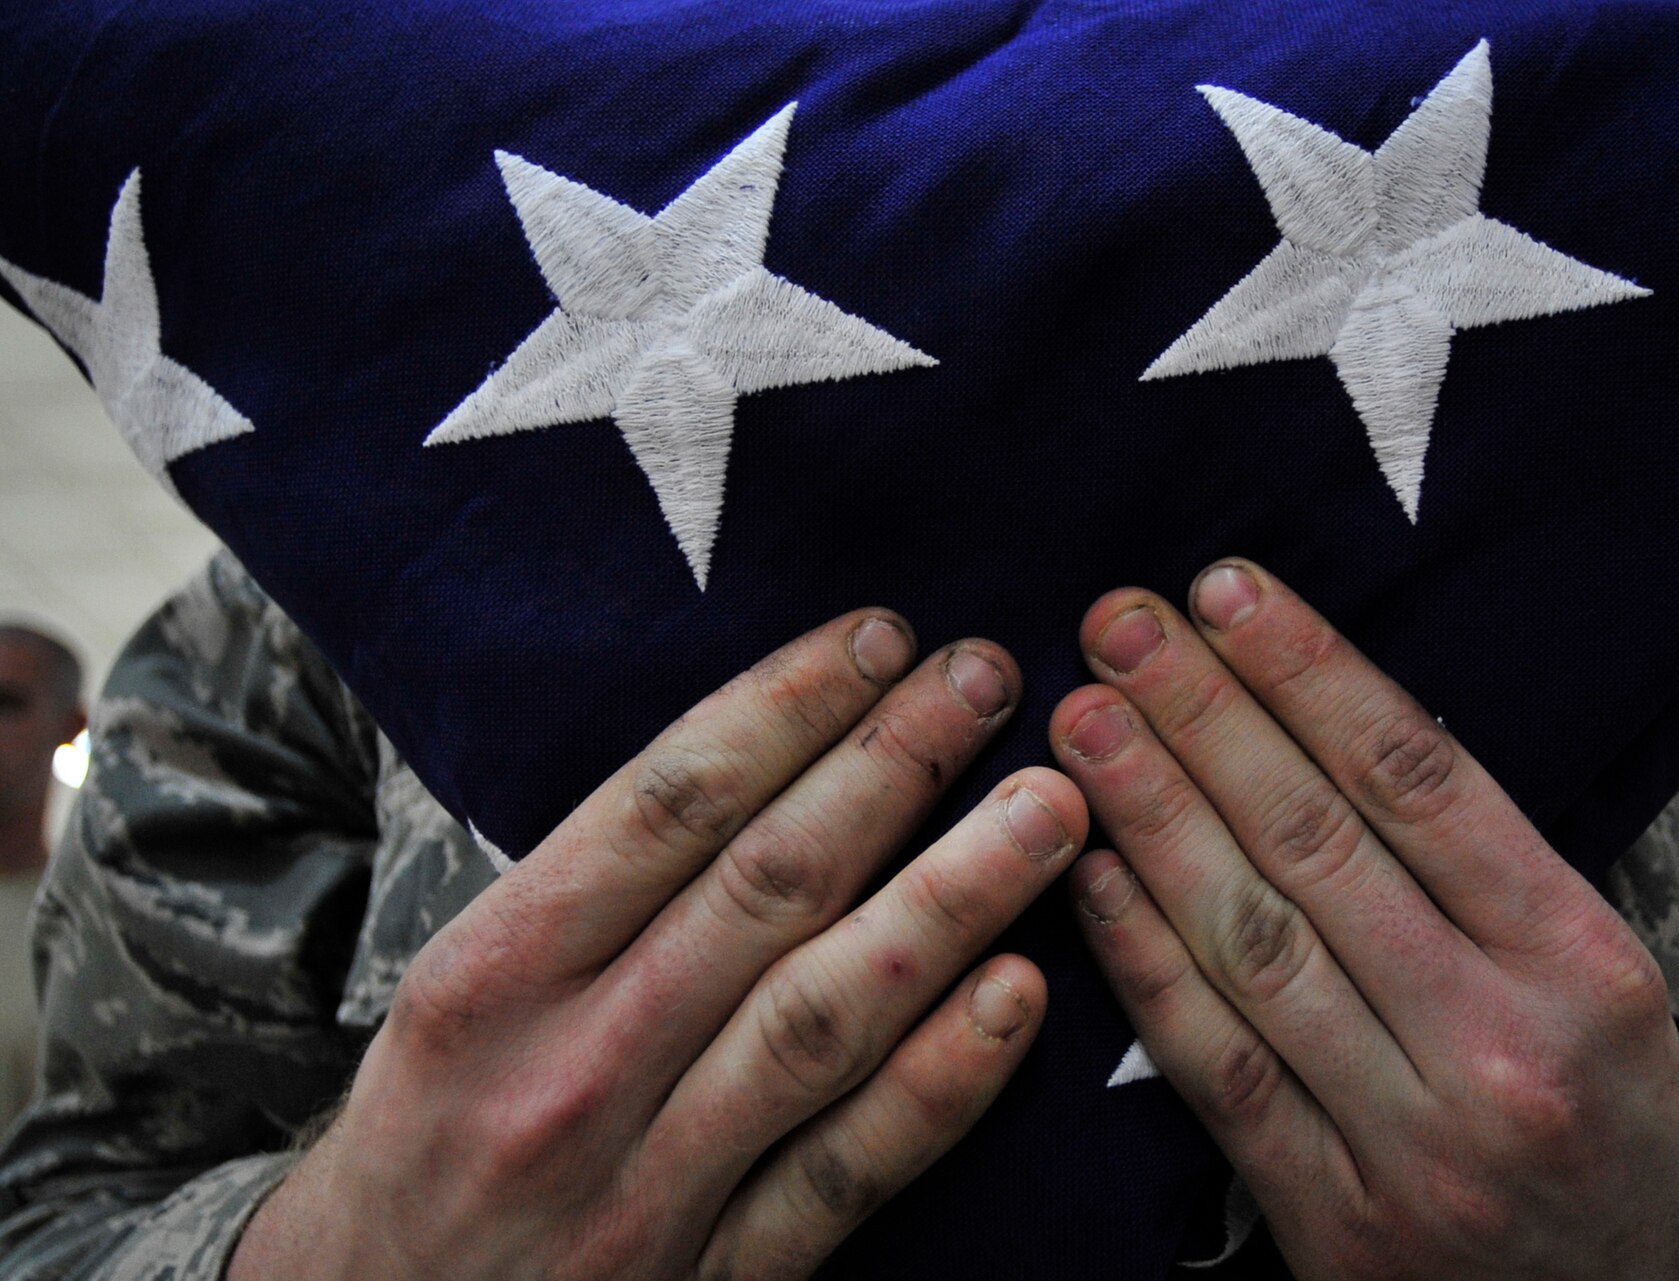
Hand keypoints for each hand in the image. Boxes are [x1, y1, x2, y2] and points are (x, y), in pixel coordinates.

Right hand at [231, 611, 1085, 1280]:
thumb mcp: (458, 1000)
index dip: (788, 707)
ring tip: (1047, 811)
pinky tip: (1019, 996)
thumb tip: (754, 760)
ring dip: (951, 899)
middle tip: (989, 677)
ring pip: (823, 1014)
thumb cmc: (430, 1143)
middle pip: (764, 886)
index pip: (665, 804)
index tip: (881, 636)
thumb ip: (587, 898)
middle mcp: (568, 1069)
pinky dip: (940, 1082)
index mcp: (492, 975)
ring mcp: (647, 1184)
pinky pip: (847, 1170)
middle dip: (892, 767)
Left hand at [1048, 561, 1678, 1280]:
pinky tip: (1089, 870)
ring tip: (1082, 720)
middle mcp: (1500, 1050)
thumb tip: (1323, 709)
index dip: (1310, 673)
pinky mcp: (1331, 1222)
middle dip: (1204, 719)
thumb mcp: (1597, 974)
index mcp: (1584, 965)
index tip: (1223, 589)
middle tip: (1113, 623)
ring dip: (1152, 818)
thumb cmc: (1600, 1108)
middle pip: (1319, 847)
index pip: (1422, 782)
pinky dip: (1143, 961)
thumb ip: (1481, 864)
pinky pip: (1215, 1068)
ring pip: (1253, 945)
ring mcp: (1411, 1145)